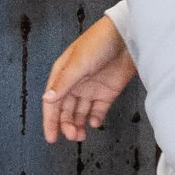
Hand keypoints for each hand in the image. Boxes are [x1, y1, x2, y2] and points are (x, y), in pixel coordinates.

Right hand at [41, 15, 136, 144]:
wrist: (128, 37)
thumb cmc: (99, 43)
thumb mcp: (79, 63)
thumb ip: (64, 83)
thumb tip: (47, 99)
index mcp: (63, 74)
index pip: (52, 102)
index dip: (50, 120)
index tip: (51, 137)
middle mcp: (75, 83)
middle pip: (66, 110)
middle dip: (66, 125)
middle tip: (72, 136)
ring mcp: (91, 89)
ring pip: (80, 113)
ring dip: (78, 125)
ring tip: (81, 135)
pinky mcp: (107, 93)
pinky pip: (98, 110)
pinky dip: (95, 118)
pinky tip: (95, 122)